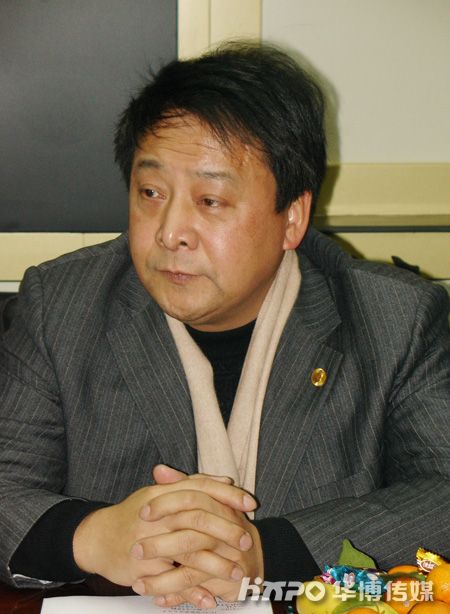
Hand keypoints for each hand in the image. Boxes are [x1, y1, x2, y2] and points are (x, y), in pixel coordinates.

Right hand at [73, 467, 256, 607]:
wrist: (97, 537)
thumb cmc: (134, 514)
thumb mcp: (160, 493)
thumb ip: (192, 485)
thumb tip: (225, 481)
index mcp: (163, 493)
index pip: (200, 488)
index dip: (227, 495)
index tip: (250, 503)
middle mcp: (157, 514)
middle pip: (197, 518)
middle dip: (226, 530)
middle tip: (247, 540)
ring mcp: (149, 541)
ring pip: (188, 552)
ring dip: (216, 565)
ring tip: (237, 573)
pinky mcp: (142, 567)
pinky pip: (171, 581)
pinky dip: (192, 591)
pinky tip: (209, 597)